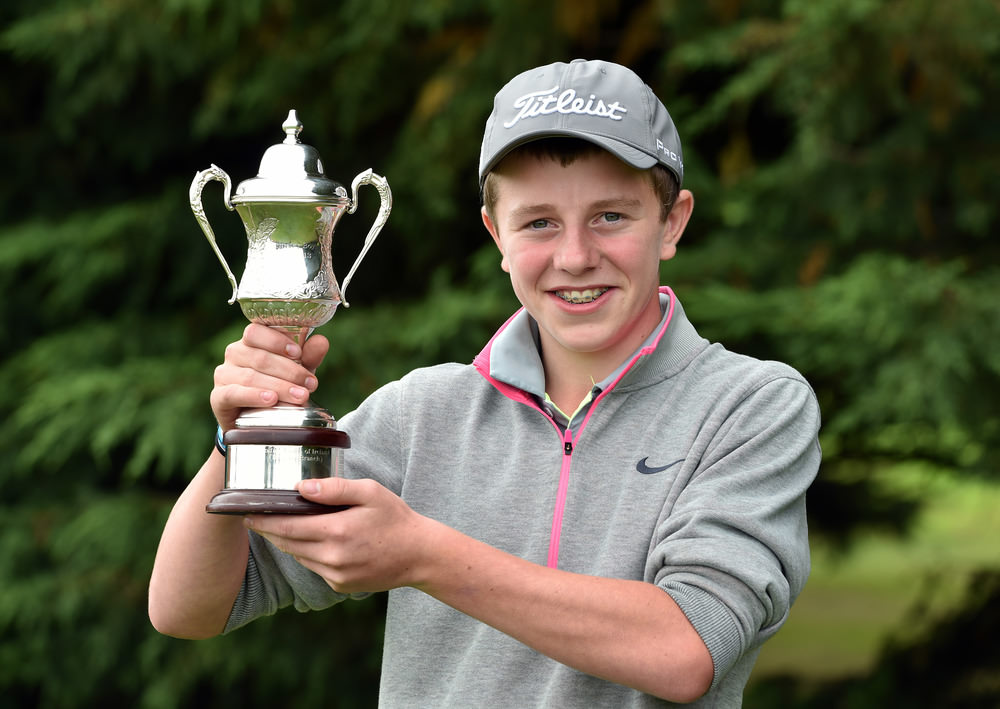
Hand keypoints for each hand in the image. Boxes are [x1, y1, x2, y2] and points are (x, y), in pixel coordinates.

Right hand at [210, 323, 329, 430]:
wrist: (256, 421)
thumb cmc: (277, 386)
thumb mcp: (297, 370)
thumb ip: (308, 356)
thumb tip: (321, 341)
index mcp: (251, 341)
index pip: (256, 331)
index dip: (276, 340)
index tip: (298, 352)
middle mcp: (234, 354)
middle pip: (259, 357)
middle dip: (289, 371)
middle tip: (310, 384)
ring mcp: (224, 375)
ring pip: (251, 376)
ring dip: (279, 386)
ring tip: (300, 396)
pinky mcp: (218, 397)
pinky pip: (234, 393)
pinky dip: (254, 396)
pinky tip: (271, 399)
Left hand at [244, 477, 433, 594]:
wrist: (420, 555)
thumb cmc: (396, 518)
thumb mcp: (370, 492)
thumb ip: (334, 488)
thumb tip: (300, 487)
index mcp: (336, 531)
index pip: (287, 527)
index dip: (263, 521)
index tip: (246, 513)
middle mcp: (332, 558)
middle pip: (287, 543)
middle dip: (270, 531)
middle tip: (256, 517)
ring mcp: (336, 575)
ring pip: (299, 556)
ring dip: (289, 542)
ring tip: (282, 526)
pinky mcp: (340, 586)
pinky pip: (315, 568)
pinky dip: (309, 554)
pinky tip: (315, 541)